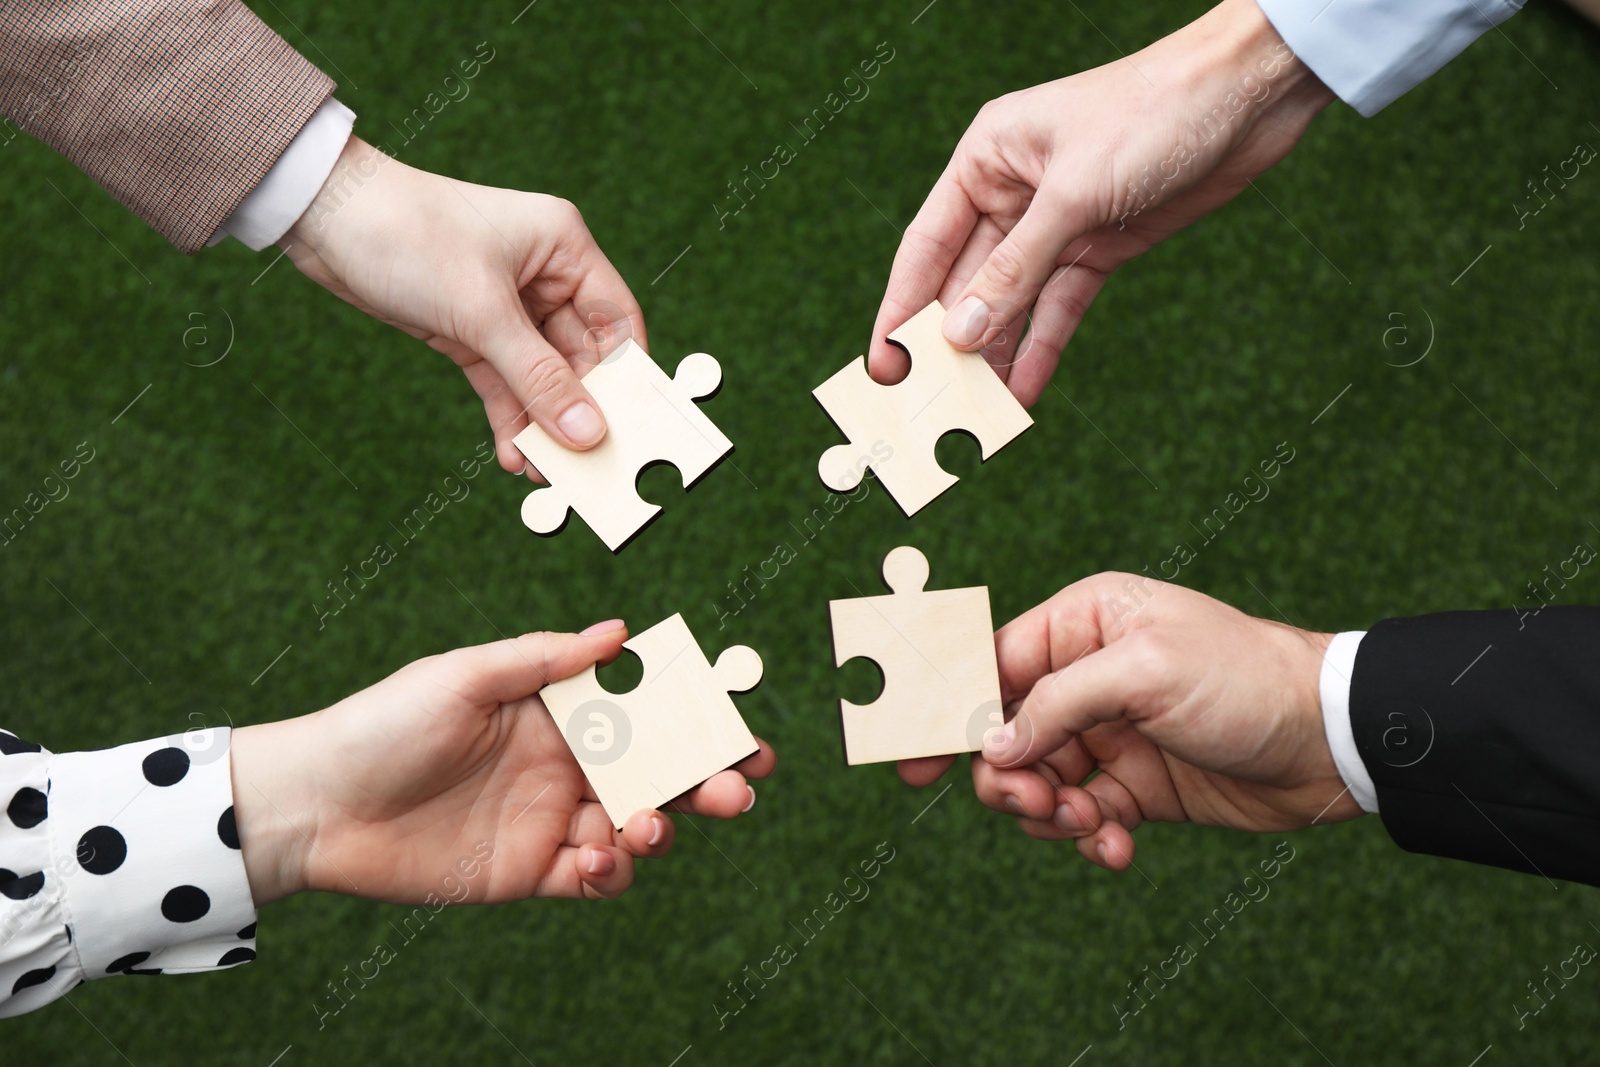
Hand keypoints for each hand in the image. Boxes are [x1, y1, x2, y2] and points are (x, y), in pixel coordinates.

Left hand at [230, 622, 774, 904]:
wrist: (317, 805)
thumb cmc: (383, 723)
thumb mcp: (463, 675)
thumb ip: (544, 658)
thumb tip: (622, 632)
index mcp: (558, 711)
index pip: (646, 712)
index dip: (698, 721)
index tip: (742, 733)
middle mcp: (565, 764)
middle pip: (658, 773)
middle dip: (706, 781)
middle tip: (737, 789)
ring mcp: (550, 820)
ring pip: (635, 828)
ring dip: (660, 828)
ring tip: (645, 826)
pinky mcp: (529, 871)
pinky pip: (593, 877)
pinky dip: (612, 871)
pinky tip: (596, 857)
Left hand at [284, 137, 647, 478]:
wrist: (322, 217)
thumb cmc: (409, 235)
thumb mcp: (481, 313)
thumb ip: (539, 377)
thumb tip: (588, 432)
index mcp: (564, 248)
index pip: (617, 321)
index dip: (628, 377)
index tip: (635, 430)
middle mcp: (544, 275)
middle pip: (581, 358)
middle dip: (578, 412)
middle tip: (584, 467)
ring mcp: (508, 305)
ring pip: (541, 377)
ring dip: (542, 424)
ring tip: (542, 474)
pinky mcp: (471, 329)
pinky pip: (504, 382)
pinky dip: (509, 417)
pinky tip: (510, 454)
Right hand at [869, 0, 1332, 404]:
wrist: (1249, 95)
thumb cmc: (1153, 113)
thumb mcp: (1074, 195)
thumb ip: (1015, 270)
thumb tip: (962, 334)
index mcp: (986, 160)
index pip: (926, 247)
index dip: (901, 309)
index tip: (883, 365)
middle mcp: (1011, 194)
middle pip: (965, 282)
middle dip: (949, 342)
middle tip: (928, 404)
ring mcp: (1056, 225)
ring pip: (1011, 303)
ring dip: (995, 355)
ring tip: (976, 413)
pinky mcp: (1099, 246)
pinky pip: (1058, 307)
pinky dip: (1043, 347)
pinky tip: (1026, 390)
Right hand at [898, 573, 1362, 871]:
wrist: (1332, 740)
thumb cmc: (1244, 679)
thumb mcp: (1144, 672)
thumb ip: (1056, 704)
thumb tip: (990, 748)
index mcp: (1083, 622)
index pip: (990, 663)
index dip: (946, 708)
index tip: (910, 757)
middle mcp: (1087, 676)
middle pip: (1003, 732)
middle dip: (1006, 776)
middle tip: (1035, 804)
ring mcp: (1109, 733)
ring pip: (1035, 781)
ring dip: (1048, 813)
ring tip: (1089, 826)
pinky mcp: (1134, 786)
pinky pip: (1080, 816)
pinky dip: (1087, 837)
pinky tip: (1116, 848)